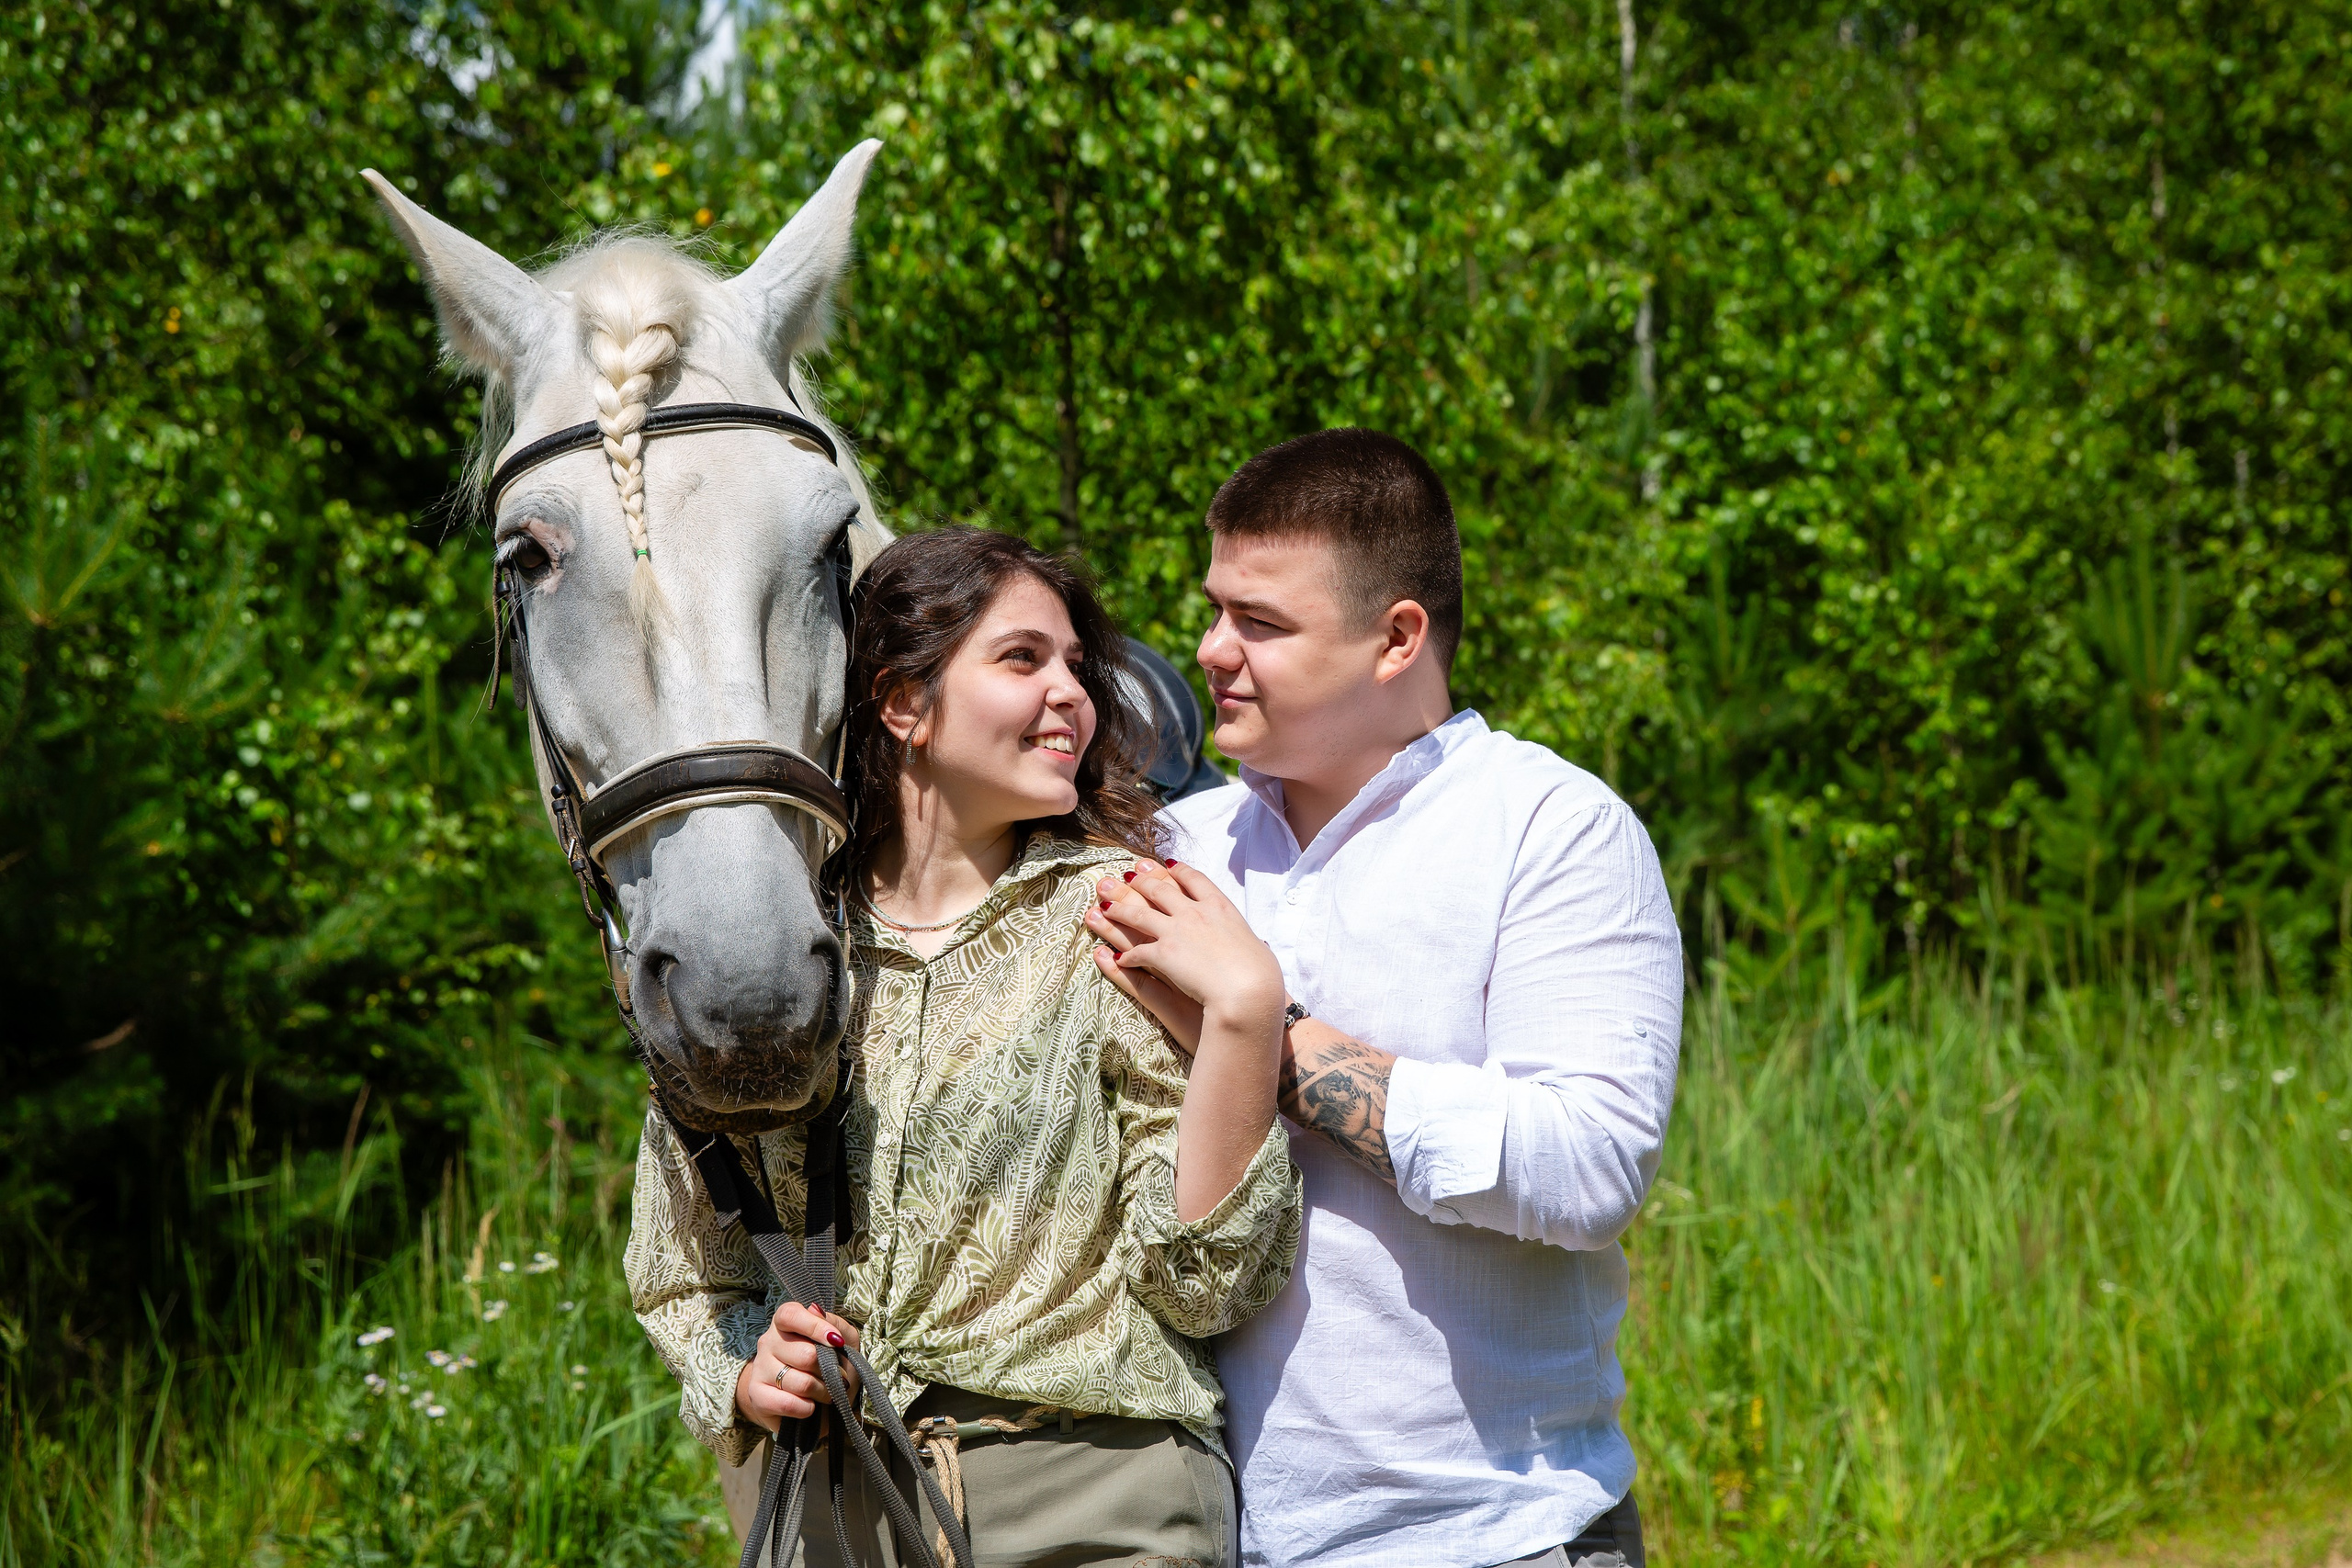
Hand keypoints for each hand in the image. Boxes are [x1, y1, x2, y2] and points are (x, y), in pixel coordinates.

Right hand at [734, 1300, 860, 1432]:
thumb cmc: (830, 1364)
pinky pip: (787, 1404)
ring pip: (799, 1382)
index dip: (814, 1327)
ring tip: (825, 1393)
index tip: (836, 1341)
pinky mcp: (757, 1396)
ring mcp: (760, 1368)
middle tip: (837, 1377)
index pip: (790, 1315)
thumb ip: (835, 1324)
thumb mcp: (843, 1340)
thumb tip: (816, 1310)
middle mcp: (768, 1342)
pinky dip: (806, 1408)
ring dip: (821, 1392)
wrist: (815, 1402)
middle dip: (828, 1370)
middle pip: (805, 1354)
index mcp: (786, 1323)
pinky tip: (810, 1406)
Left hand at [1085, 859, 1283, 1041]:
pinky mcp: (1163, 955)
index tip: (1166, 865)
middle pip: (1160, 890)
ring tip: (1104, 906)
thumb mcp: (1259, 949)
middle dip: (1140, 881)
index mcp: (1221, 907)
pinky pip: (1136, 953)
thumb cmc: (1262, 974)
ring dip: (1119, 909)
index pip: (1195, 880)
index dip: (1178, 871)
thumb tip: (1258, 947)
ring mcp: (1177, 931)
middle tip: (1127, 874)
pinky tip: (1115, 958)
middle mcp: (1195, 913)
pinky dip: (1123, 956)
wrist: (1249, 989)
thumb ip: (1250, 943)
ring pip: (1139, 915)